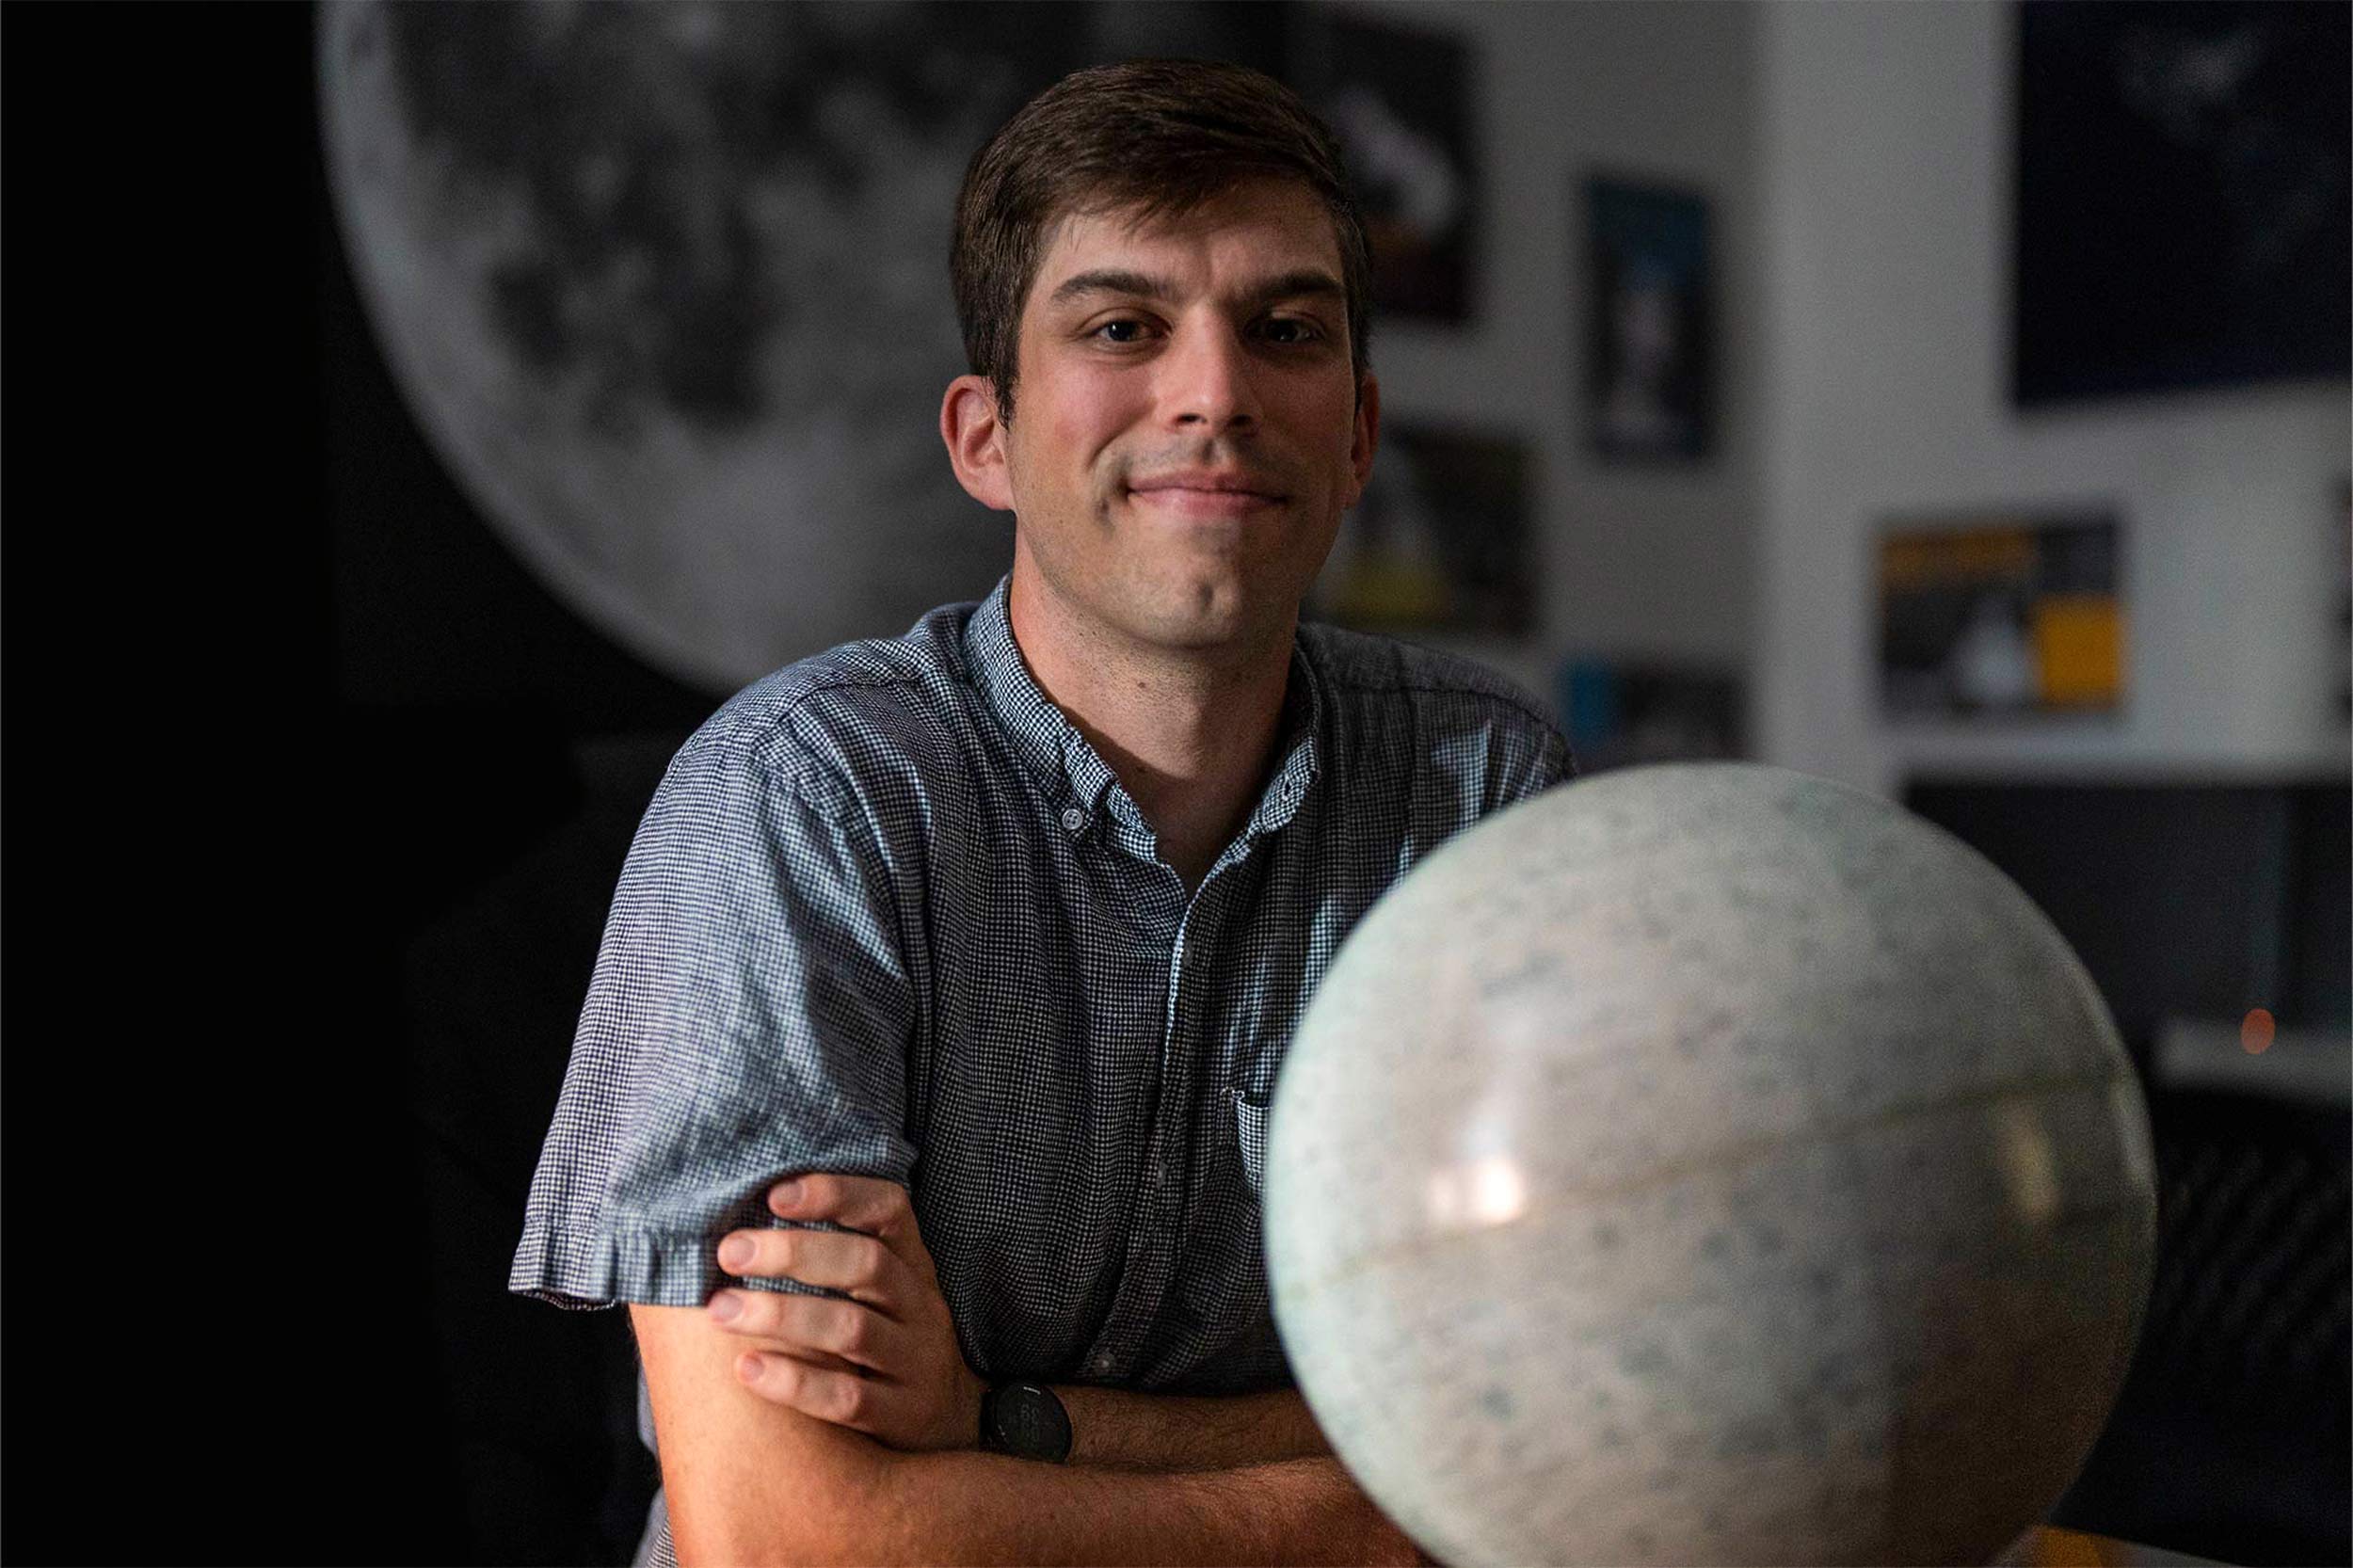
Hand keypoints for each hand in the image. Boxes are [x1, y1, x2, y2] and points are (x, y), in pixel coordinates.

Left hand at [707, 1173, 986, 1451]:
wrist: (946, 1420)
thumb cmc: (888, 1339)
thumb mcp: (882, 1291)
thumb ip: (833, 1257)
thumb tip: (744, 1226)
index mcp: (912, 1263)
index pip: (889, 1209)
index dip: (837, 1194)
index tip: (775, 1195)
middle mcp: (920, 1306)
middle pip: (866, 1264)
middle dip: (794, 1253)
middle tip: (731, 1252)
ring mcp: (915, 1361)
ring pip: (851, 1329)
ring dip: (782, 1315)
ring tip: (721, 1310)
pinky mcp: (901, 1415)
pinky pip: (847, 1398)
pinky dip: (795, 1382)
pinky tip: (747, 1368)